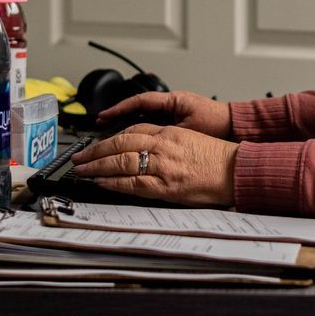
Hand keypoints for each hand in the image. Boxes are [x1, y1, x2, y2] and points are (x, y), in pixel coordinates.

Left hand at [70, 124, 237, 206]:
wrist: (235, 171)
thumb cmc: (217, 158)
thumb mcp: (189, 139)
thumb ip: (165, 141)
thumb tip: (143, 149)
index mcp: (168, 132)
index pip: (131, 130)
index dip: (109, 137)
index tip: (96, 143)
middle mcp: (162, 145)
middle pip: (119, 143)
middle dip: (95, 150)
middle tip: (79, 156)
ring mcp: (162, 165)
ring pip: (120, 161)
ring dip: (97, 166)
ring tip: (83, 170)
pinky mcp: (164, 185)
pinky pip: (131, 183)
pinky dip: (112, 182)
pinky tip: (100, 182)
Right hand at [96, 90, 233, 138]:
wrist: (235, 127)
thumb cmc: (217, 124)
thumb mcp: (189, 129)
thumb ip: (168, 130)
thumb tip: (145, 136)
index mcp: (172, 100)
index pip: (140, 101)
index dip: (120, 108)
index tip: (104, 116)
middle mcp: (170, 105)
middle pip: (137, 110)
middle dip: (118, 117)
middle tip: (100, 125)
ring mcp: (172, 114)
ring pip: (143, 119)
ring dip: (127, 125)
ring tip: (109, 134)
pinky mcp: (175, 124)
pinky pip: (153, 126)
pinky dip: (141, 132)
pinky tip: (131, 142)